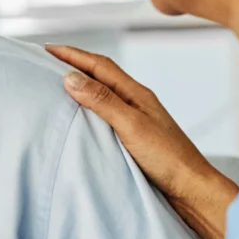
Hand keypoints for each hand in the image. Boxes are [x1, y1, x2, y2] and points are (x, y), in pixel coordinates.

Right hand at [47, 45, 238, 238]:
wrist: (192, 189)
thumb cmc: (168, 158)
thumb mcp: (131, 126)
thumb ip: (102, 101)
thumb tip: (71, 77)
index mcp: (136, 94)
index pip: (99, 66)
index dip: (72, 55)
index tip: (46, 49)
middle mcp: (136, 102)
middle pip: (100, 75)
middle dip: (73, 64)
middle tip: (47, 60)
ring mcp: (136, 119)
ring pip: (103, 94)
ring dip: (80, 85)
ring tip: (57, 84)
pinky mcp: (134, 138)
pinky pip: (105, 114)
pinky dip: (88, 108)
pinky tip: (79, 117)